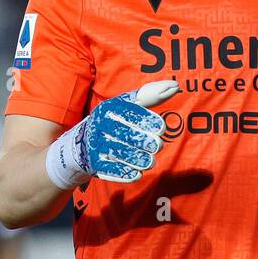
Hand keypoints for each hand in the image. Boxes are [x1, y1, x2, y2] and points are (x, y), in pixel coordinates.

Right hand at [46, 80, 178, 186]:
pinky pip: (112, 169)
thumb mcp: (127, 105)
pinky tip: (137, 173)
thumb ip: (151, 95)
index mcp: (109, 108)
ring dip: (140, 159)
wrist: (82, 143)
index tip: (161, 128)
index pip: (130, 113)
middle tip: (157, 146)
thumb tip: (175, 85)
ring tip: (150, 161)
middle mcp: (100, 125)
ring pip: (121, 153)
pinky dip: (127, 173)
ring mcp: (95, 144)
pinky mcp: (94, 162)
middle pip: (127, 134)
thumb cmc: (114, 120)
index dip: (147, 121)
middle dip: (145, 141)